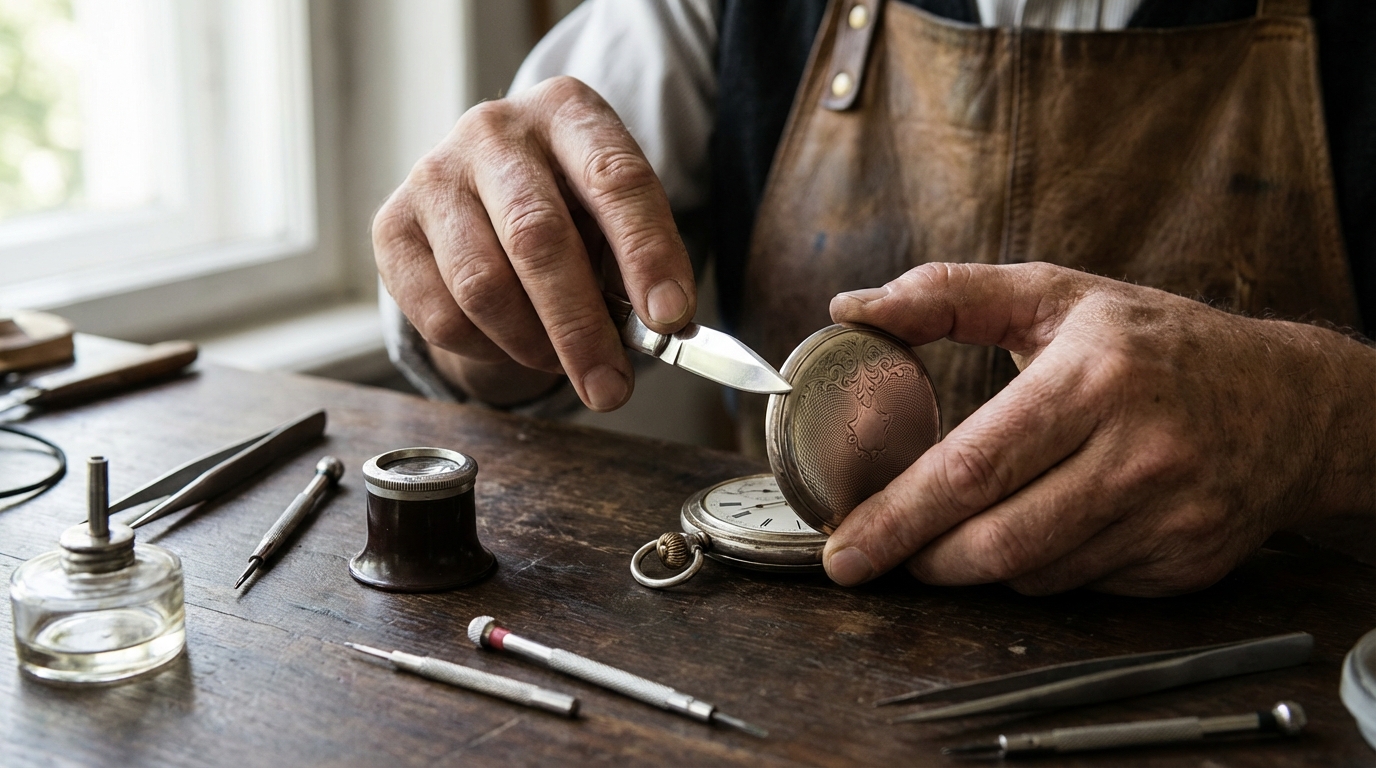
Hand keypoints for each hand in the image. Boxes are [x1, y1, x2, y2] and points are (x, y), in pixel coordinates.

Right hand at [373, 76, 694, 409]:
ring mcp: (434, 175)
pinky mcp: (392, 225)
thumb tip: (660, 328)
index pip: (614, 179)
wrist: (489, 187)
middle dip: (581, 326)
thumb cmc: (571, 206)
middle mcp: (494, 131)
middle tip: (611, 388)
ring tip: (563, 363)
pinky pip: (440, 314)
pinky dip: (486, 349)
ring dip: (532, 345)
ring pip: (483, 285)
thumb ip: (637, 263)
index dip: (646, 253)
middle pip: (537, 238)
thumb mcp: (615, 214)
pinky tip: (512, 343)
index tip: (670, 317)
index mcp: (566, 111)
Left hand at [823, 262, 1375, 595]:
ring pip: (1033, 574)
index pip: (974, 466)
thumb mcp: (1059, 294)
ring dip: (977, 564)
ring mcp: (1168, 516)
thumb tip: (852, 308)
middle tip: (876, 554)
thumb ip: (950, 295)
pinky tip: (1043, 528)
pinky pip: (1080, 587)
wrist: (1294, 403)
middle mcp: (1137, 452)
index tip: (844, 549)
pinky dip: (1040, 568)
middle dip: (922, 559)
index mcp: (1093, 378)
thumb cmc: (1158, 342)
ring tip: (958, 531)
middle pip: (998, 540)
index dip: (899, 517)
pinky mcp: (1185, 564)